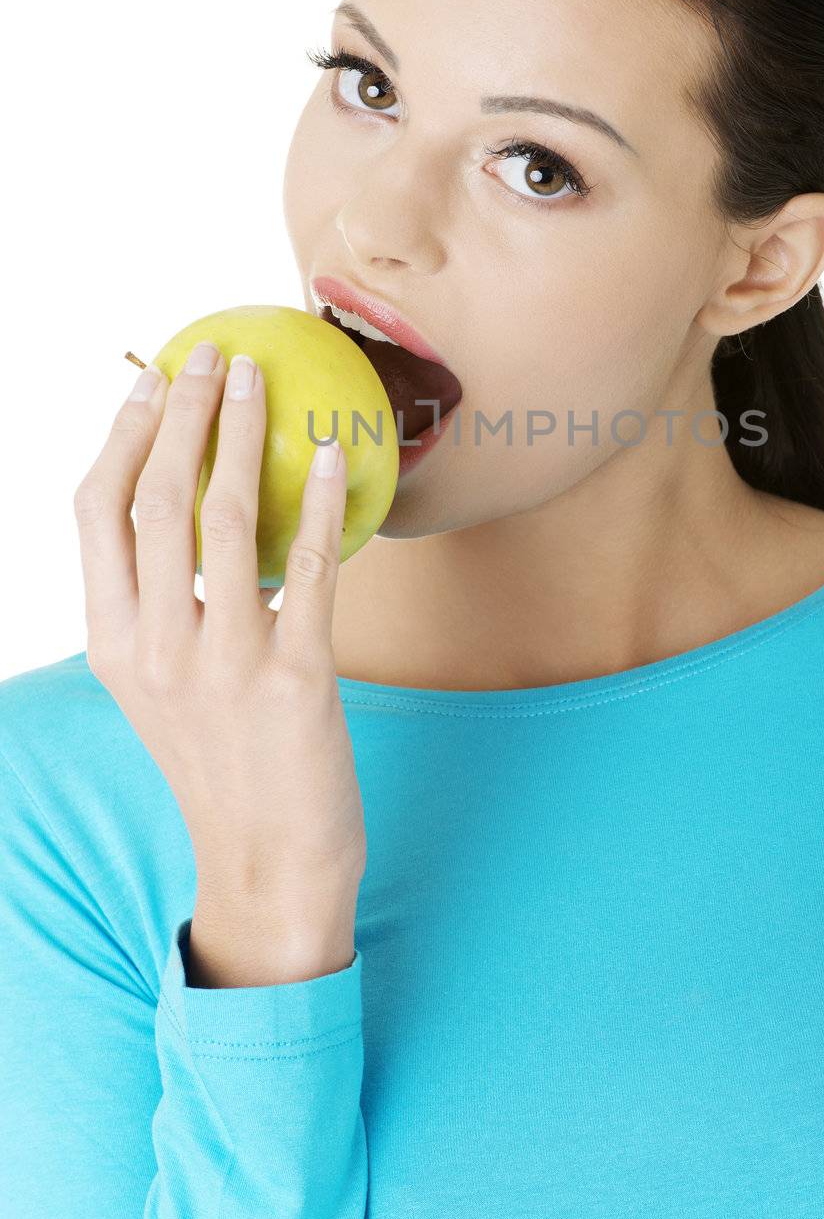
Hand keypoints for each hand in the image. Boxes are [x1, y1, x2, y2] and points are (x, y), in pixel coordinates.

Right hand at [72, 342, 365, 974]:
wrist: (267, 865)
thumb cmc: (220, 761)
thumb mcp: (161, 684)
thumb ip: (161, 605)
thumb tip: (191, 507)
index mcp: (113, 641)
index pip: (97, 513)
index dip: (124, 434)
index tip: (153, 378)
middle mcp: (155, 646)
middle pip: (157, 499)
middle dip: (184, 412)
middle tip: (213, 353)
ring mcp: (223, 663)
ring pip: (228, 519)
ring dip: (244, 435)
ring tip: (262, 380)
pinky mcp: (296, 678)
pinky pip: (312, 570)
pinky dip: (321, 503)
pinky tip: (331, 453)